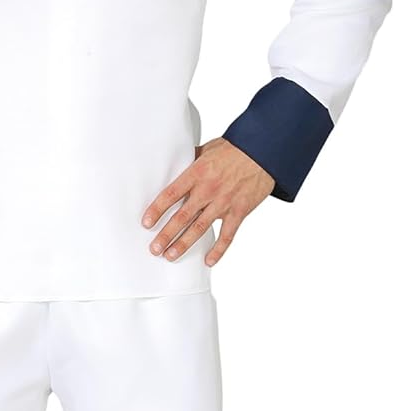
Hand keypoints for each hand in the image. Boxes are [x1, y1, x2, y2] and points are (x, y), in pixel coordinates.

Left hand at [141, 137, 275, 266]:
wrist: (264, 152)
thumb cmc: (236, 149)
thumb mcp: (208, 149)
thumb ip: (191, 160)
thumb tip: (175, 163)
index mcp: (197, 173)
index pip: (171, 194)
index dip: (157, 210)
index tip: (146, 223)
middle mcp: (208, 190)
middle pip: (182, 216)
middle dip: (166, 234)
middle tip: (154, 248)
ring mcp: (224, 202)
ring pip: (200, 228)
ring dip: (184, 244)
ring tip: (170, 255)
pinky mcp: (239, 211)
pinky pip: (227, 235)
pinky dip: (218, 250)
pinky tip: (208, 261)